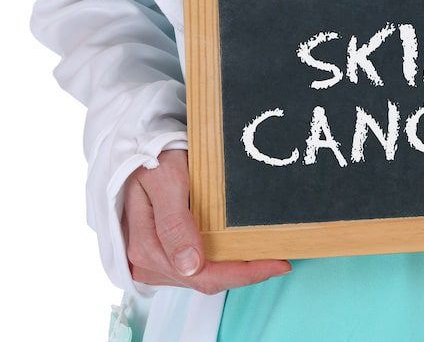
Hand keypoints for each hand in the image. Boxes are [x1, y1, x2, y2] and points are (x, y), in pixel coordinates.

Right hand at [122, 149, 291, 293]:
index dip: (244, 273)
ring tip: (266, 253)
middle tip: (280, 259)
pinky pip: (199, 266)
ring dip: (235, 268)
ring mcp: (156, 260)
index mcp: (148, 248)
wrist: (138, 148)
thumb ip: (174, 223)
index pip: (204, 276)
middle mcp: (148, 262)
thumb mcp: (165, 181)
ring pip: (204, 276)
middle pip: (207, 280)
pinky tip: (241, 248)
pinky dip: (223, 260)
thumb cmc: (152, 160)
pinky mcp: (164, 253)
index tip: (276, 264)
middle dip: (245, 272)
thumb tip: (190, 266)